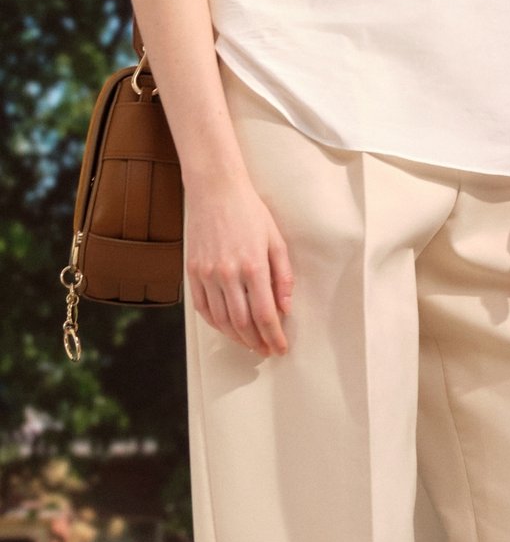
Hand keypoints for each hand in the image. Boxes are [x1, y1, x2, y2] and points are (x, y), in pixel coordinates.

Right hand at [184, 175, 294, 356]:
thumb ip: (283, 275)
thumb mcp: (275, 239)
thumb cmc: (249, 212)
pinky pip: (203, 308)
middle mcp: (228, 274)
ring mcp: (207, 274)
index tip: (281, 348)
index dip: (274, 336)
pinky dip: (215, 324)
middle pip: (243, 323)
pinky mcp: (193, 272)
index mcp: (253, 266)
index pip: (265, 314)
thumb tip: (286, 307)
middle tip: (267, 350)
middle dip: (257, 342)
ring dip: (237, 338)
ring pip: (221, 320)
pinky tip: (227, 328)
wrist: (215, 190)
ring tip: (250, 343)